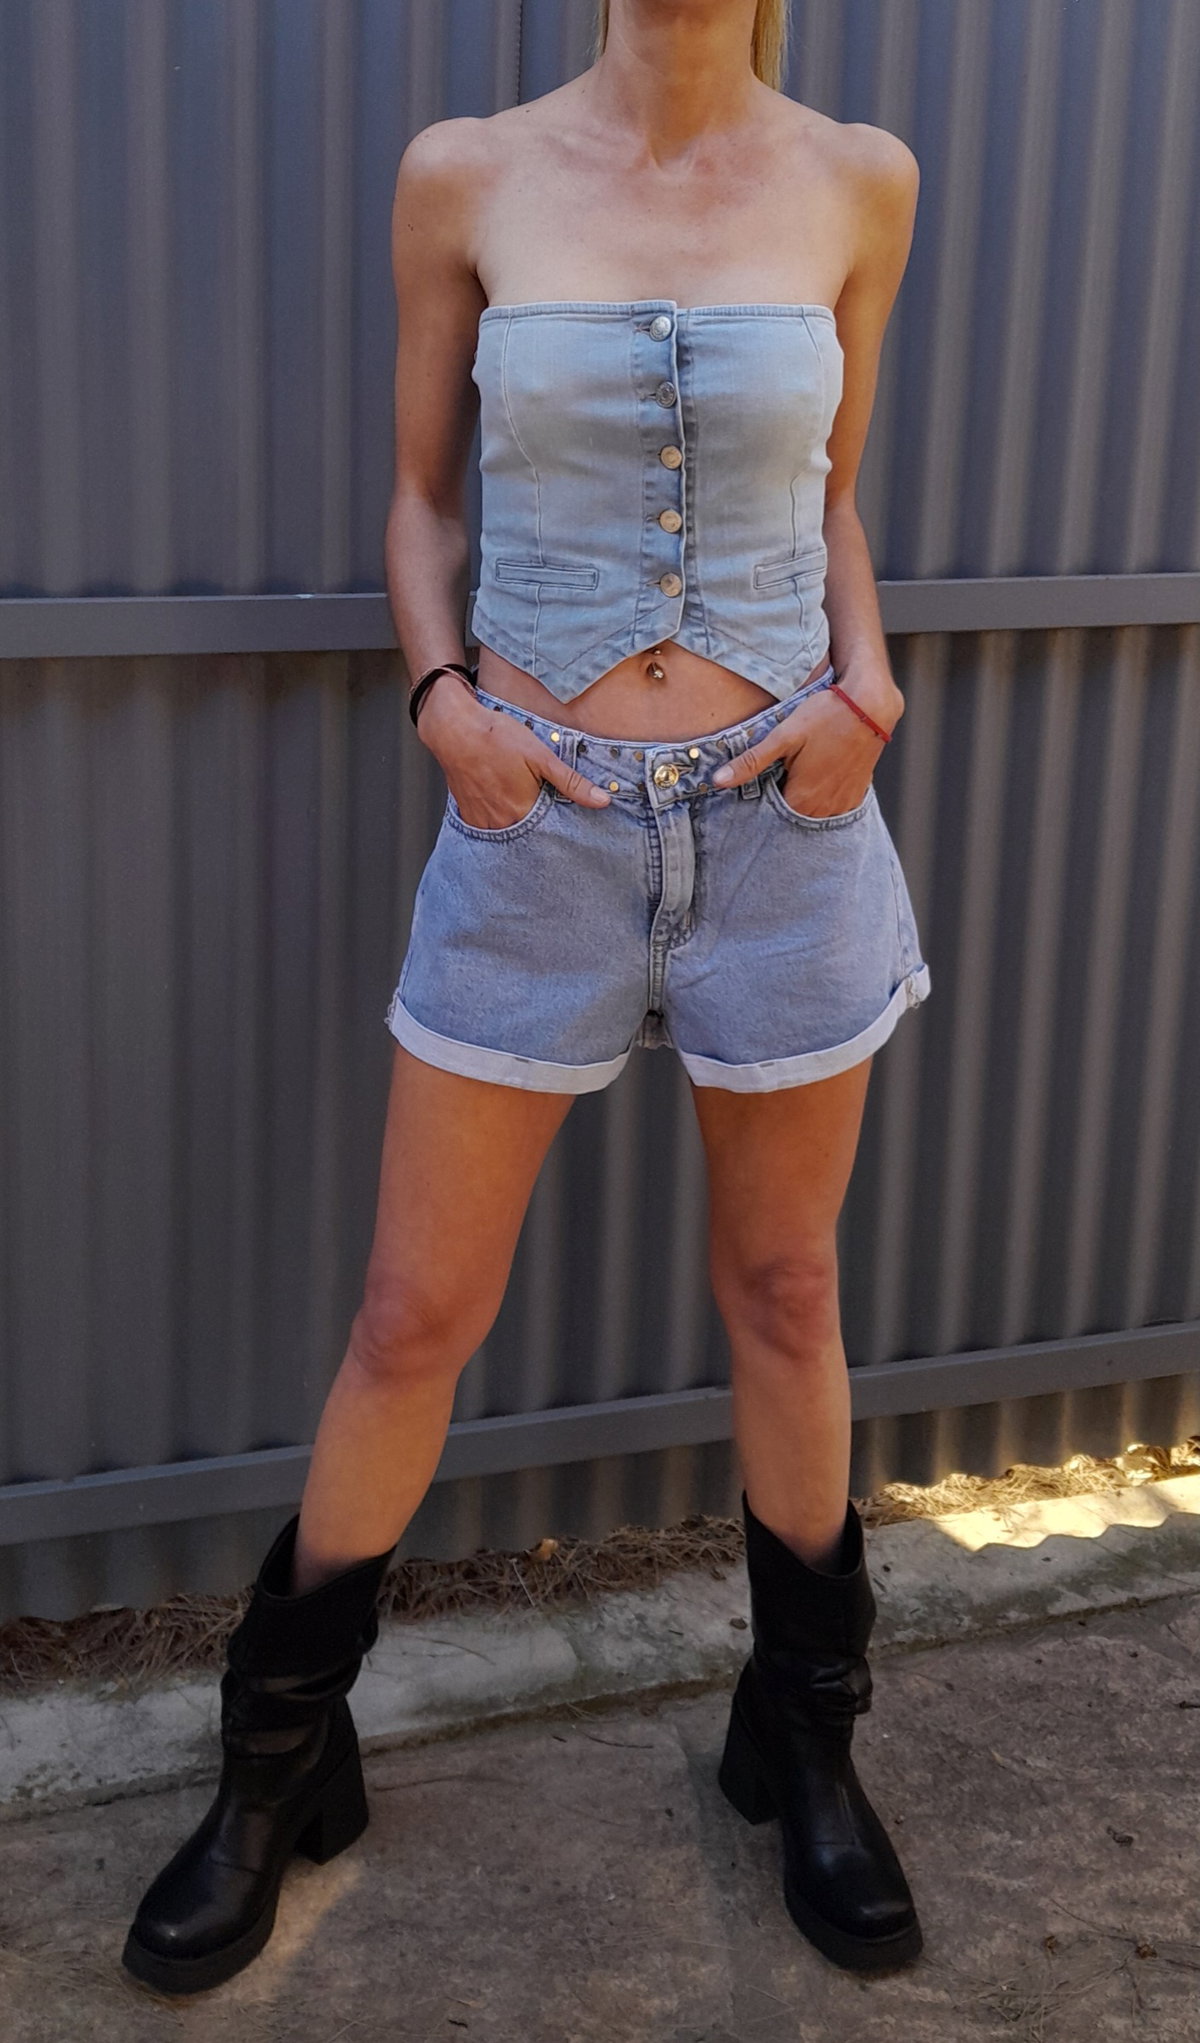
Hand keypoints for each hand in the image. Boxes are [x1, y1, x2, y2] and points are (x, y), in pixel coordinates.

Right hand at [416, 674, 611, 828]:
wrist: (453, 728)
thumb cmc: (496, 737)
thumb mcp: (541, 756)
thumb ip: (571, 782)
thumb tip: (602, 800)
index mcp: (523, 811)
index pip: (550, 834)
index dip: (560, 829)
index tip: (567, 824)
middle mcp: (501, 822)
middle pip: (529, 836)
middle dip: (540, 829)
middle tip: (542, 811)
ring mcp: (482, 820)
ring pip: (508, 833)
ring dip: (519, 826)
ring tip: (521, 805)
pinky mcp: (469, 814)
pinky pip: (489, 829)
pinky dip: (500, 822)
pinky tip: (504, 806)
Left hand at [710, 674, 901, 818]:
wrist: (871, 706)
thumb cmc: (826, 716)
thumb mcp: (783, 736)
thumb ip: (751, 762)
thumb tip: (717, 780)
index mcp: (801, 799)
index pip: (771, 817)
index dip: (761, 803)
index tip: (759, 788)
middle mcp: (824, 808)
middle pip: (792, 816)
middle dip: (782, 802)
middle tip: (781, 776)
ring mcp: (843, 803)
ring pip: (814, 813)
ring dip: (804, 801)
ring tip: (801, 775)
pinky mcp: (857, 794)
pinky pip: (834, 806)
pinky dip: (824, 798)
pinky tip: (820, 776)